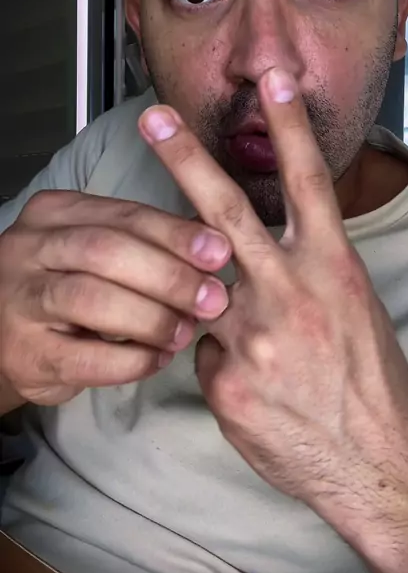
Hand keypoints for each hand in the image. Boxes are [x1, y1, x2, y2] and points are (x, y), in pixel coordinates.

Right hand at [0, 192, 229, 407]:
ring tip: (186, 332)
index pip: (124, 214)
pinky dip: (132, 360)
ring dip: (152, 318)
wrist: (6, 339)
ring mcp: (19, 300)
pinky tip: (158, 360)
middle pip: (107, 252)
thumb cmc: (66, 287)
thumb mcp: (94, 250)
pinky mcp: (23, 354)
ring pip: (93, 300)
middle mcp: (27, 248)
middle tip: (212, 300)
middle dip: (169, 276)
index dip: (176, 234)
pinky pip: (86, 357)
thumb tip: (212, 248)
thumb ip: (142, 243)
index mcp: (54, 212)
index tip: (220, 253)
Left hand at [141, 67, 407, 540]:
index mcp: (332, 266)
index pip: (307, 180)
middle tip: (154, 117)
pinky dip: (217, 360)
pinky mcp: (224, 382)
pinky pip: (201, 354)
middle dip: (185, 159)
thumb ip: (300, 275)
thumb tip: (246, 264)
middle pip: (225, 212)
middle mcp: (289, 292)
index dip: (288, 124)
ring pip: (198, 290)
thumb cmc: (370, 379)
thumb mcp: (352, 307)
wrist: (377, 462)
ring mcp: (251, 337)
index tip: (272, 78)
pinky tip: (253, 386)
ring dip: (197, 294)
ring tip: (234, 317)